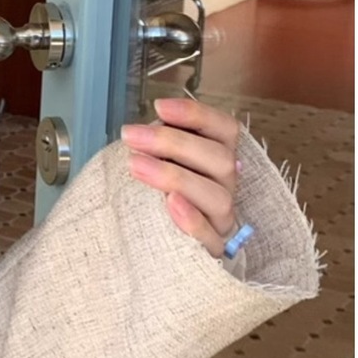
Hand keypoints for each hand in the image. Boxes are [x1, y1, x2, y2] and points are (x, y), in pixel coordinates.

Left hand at [119, 94, 242, 260]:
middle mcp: (227, 187)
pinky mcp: (212, 251)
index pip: (226, 130)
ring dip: (175, 176)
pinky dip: (192, 219)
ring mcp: (222, 220)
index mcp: (218, 160)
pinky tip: (169, 203)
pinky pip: (210, 238)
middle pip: (220, 160)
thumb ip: (160, 149)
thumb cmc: (154, 196)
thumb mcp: (158, 165)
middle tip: (131, 135)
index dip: (197, 115)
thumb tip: (143, 132)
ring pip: (218, 197)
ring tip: (136, 166)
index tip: (159, 106)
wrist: (152, 247)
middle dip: (173, 143)